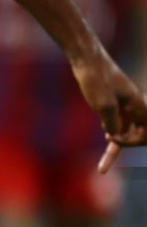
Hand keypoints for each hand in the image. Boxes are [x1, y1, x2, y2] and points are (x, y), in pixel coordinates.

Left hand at [68, 46, 146, 171]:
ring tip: (103, 165)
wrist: (86, 60)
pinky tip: (107, 135)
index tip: (110, 138)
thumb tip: (113, 136)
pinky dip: (112, 132)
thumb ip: (112, 123)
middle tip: (104, 165)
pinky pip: (117, 123)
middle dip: (127, 146)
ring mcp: (124, 105)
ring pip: (127, 130)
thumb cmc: (96, 80)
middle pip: (140, 134)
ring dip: (117, 145)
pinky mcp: (113, 104)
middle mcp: (134, 106)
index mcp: (139, 105)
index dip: (131, 142)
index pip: (146, 133)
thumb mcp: (103, 105)